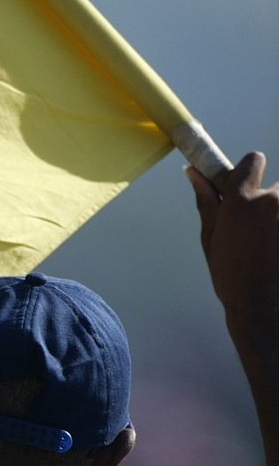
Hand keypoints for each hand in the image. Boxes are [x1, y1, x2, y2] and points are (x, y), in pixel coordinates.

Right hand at [189, 152, 278, 344]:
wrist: (263, 305)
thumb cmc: (233, 276)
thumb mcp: (211, 238)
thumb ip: (208, 201)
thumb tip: (194, 173)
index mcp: (241, 201)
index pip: (254, 160)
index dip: (249, 171)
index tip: (245, 185)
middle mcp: (272, 199)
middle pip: (274, 187)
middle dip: (268, 204)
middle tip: (258, 234)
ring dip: (278, 218)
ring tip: (270, 245)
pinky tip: (274, 249)